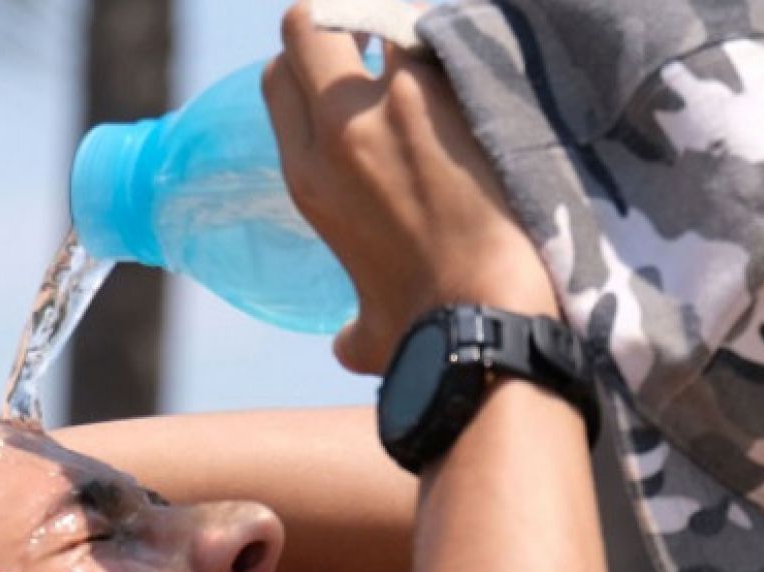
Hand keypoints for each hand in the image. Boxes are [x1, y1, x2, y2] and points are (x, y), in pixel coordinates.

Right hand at [262, 3, 558, 373]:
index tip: (343, 72)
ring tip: (437, 55)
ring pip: (374, 16)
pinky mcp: (449, 93)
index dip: (306, 66)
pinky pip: (440, 34)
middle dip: (340, 24)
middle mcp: (336, 131)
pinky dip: (455, 41)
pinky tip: (479, 67)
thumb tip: (347, 346)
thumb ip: (350, 330)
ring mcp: (391, 104)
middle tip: (383, 45)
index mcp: (306, 177)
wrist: (484, 318)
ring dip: (402, 29)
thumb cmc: (427, 335)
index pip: (279, 80)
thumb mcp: (368, 331)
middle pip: (308, 27)